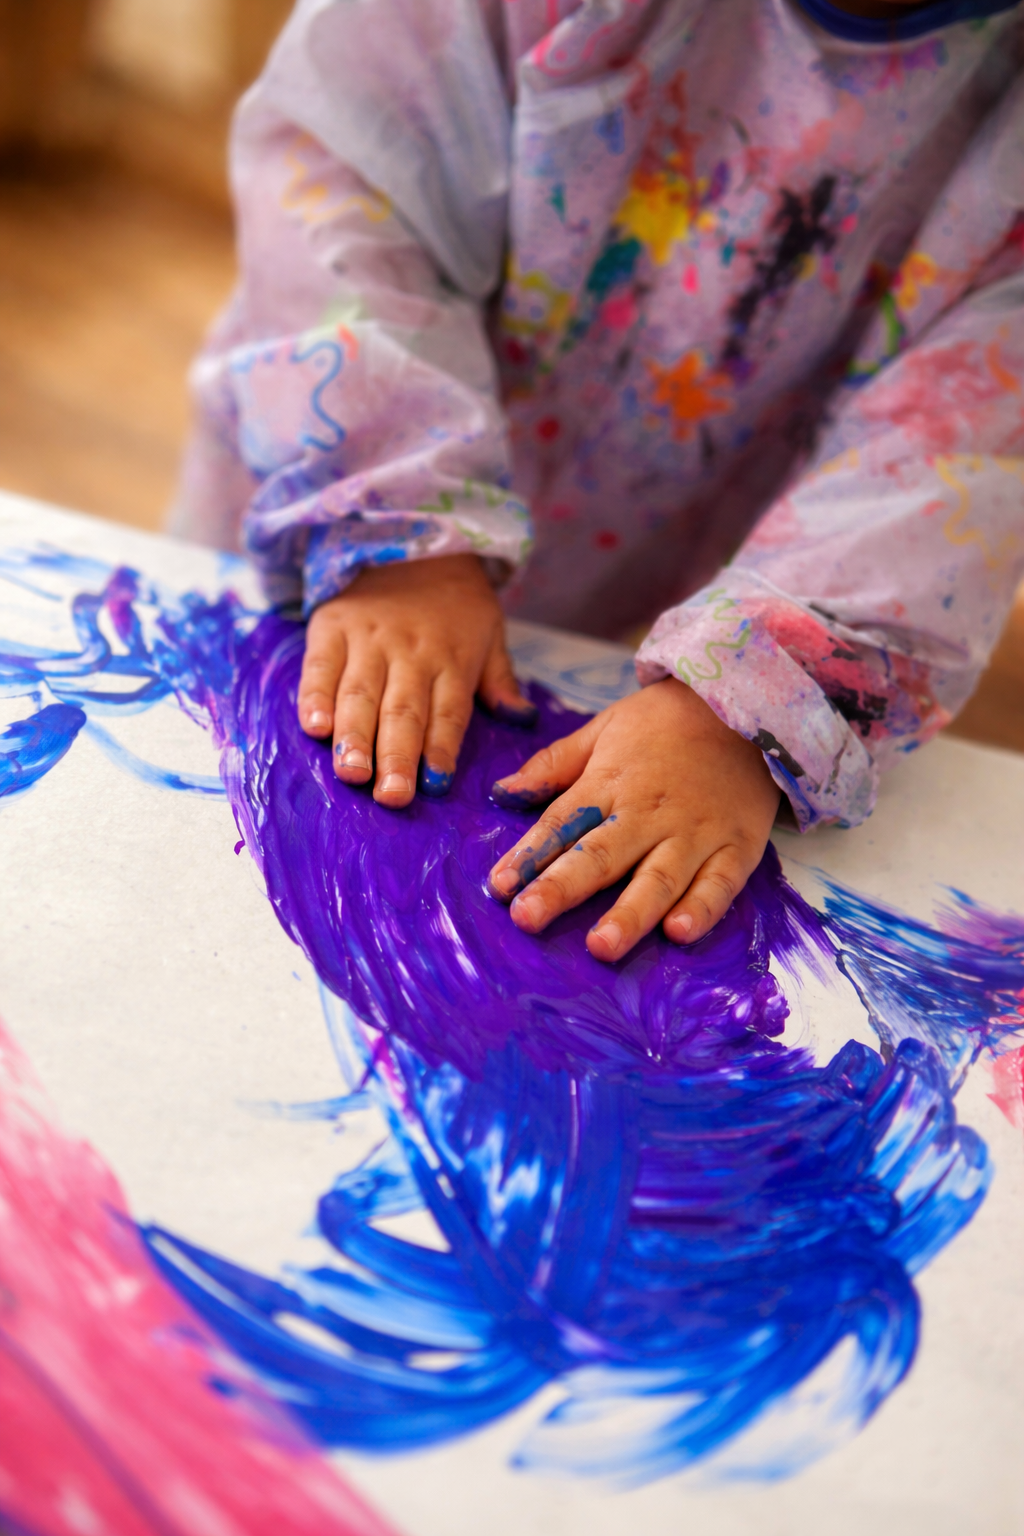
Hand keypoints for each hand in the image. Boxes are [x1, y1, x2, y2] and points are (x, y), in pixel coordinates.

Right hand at [297, 554, 532, 805]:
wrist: (411, 535)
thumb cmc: (455, 600)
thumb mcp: (490, 631)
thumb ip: (500, 679)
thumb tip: (521, 718)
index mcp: (452, 659)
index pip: (448, 713)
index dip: (441, 749)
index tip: (434, 785)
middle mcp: (411, 652)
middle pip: (403, 712)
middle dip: (396, 757)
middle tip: (390, 796)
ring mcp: (369, 639)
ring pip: (360, 694)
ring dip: (354, 737)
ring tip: (351, 773)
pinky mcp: (332, 625)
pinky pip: (320, 665)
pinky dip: (315, 696)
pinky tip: (314, 727)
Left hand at [487, 678, 780, 960]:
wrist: (748, 705)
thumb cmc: (665, 722)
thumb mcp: (603, 728)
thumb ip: (554, 764)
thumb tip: (502, 791)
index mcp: (609, 783)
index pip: (563, 824)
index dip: (529, 856)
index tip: (499, 887)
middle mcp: (648, 813)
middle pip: (601, 855)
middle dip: (562, 888)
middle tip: (528, 919)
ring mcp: (695, 834)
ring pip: (658, 879)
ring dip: (629, 914)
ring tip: (601, 946)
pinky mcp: (737, 848)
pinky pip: (720, 884)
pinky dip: (702, 909)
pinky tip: (678, 933)